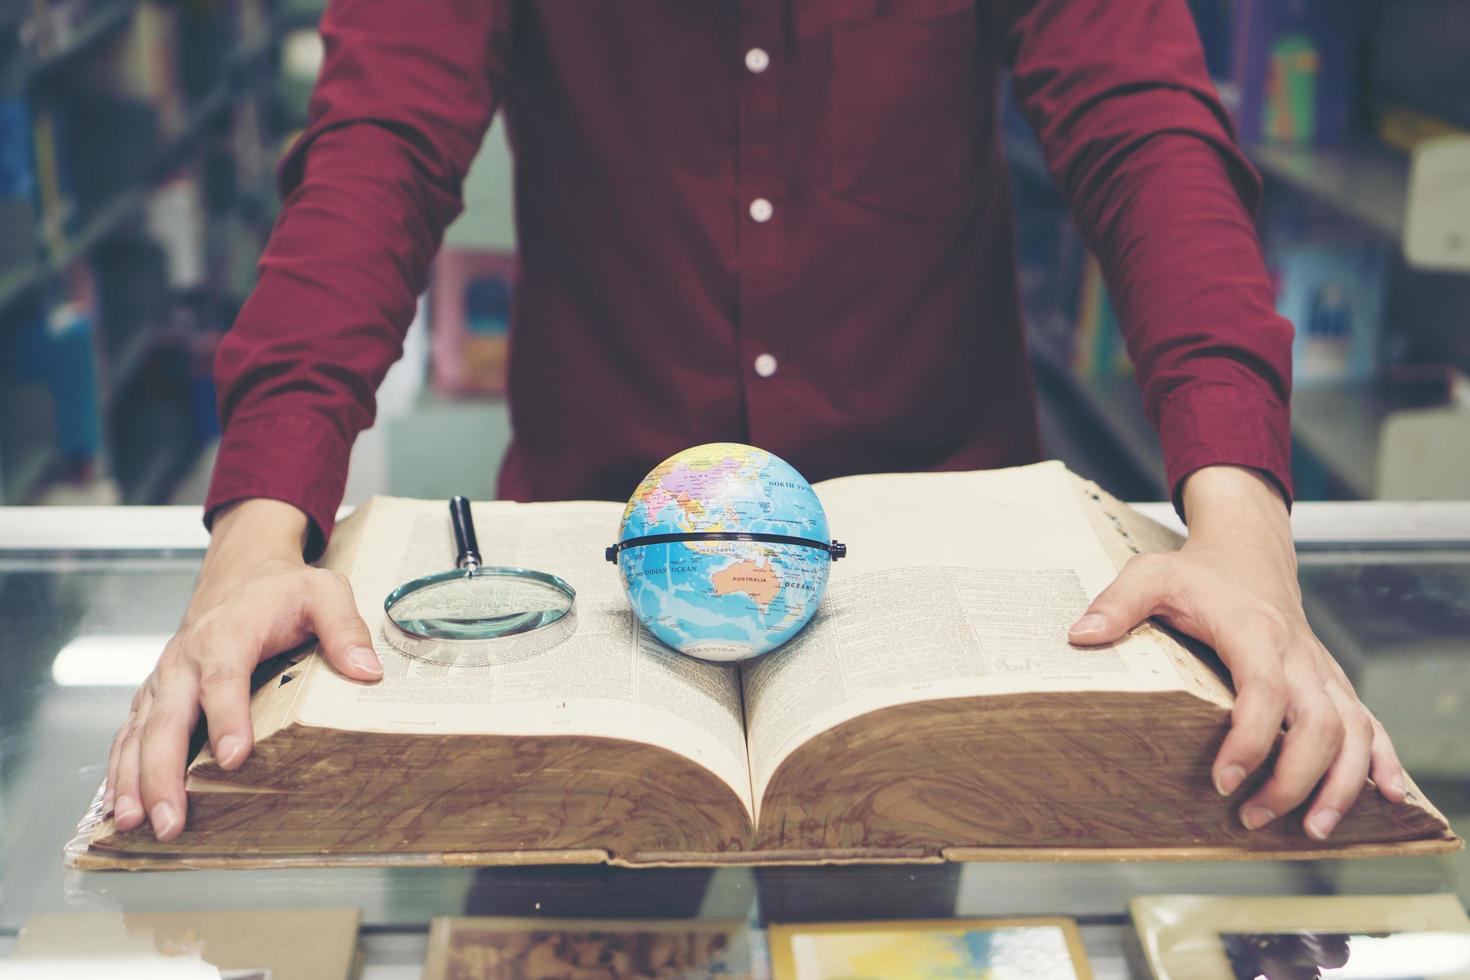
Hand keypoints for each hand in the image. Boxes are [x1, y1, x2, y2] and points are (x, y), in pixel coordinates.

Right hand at [105, 499, 383, 841]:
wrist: (241, 574)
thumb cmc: (283, 590)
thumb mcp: (325, 592)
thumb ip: (345, 628)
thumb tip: (367, 671)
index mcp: (228, 633)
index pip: (224, 677)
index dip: (226, 717)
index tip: (235, 758)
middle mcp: (186, 659)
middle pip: (168, 717)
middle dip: (164, 771)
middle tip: (171, 818)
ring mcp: (165, 679)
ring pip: (140, 732)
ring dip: (135, 780)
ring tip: (138, 823)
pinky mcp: (155, 695)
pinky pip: (131, 734)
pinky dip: (120, 770)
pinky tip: (122, 807)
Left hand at [1067, 466, 1405, 839]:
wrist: (1249, 552)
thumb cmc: (1197, 572)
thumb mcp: (1150, 574)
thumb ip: (1117, 604)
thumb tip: (1080, 636)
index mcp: (1252, 631)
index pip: (1265, 691)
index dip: (1251, 739)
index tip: (1223, 779)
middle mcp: (1297, 654)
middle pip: (1320, 723)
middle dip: (1295, 778)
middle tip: (1255, 817)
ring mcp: (1320, 670)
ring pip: (1354, 730)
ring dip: (1342, 783)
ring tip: (1315, 828)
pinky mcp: (1332, 682)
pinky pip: (1371, 722)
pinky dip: (1384, 760)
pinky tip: (1387, 796)